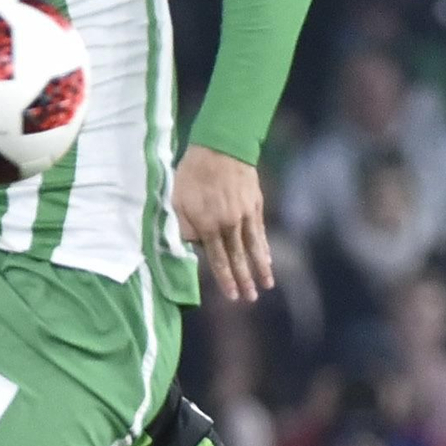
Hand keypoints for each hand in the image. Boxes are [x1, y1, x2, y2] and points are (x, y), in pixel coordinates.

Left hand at [173, 144, 274, 302]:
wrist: (221, 146)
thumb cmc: (192, 173)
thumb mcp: (177, 200)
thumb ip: (183, 227)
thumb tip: (190, 247)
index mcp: (209, 225)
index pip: (218, 259)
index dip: (226, 279)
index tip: (233, 296)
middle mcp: (230, 224)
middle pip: (238, 257)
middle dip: (245, 280)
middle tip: (251, 299)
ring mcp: (245, 214)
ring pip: (254, 247)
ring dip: (260, 268)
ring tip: (267, 285)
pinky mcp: (255, 204)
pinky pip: (260, 231)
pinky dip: (264, 246)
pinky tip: (268, 258)